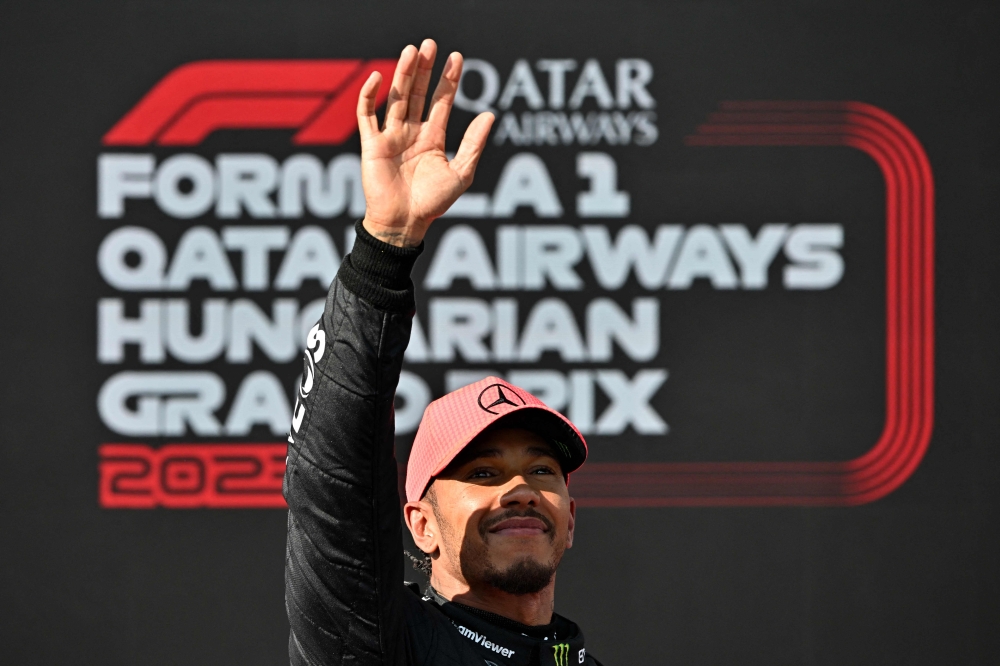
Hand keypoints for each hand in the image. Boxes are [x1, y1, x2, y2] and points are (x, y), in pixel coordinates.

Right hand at [357, 39, 494, 246]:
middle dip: (424, 69)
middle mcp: (411, 133)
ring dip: (403, 74)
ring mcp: (390, 137)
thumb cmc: (432, 204)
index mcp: (432, 139)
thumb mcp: (461, 173)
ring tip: (412, 51)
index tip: (456, 57)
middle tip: (430, 44)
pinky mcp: (371, 144)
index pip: (441, 102)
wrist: (404, 223)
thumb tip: (491, 114)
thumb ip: (474, 143)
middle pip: (418, 93)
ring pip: (397, 98)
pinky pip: (367, 115)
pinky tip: (378, 77)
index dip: (448, 80)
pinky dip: (369, 96)